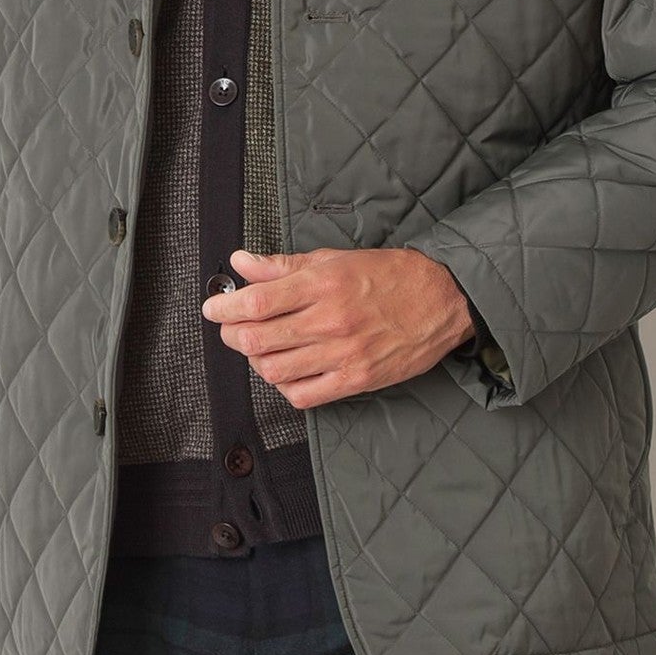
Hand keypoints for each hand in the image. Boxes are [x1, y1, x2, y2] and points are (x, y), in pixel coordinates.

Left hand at [200, 246, 475, 407]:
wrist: (441, 299)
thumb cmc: (388, 275)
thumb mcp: (333, 259)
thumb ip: (283, 265)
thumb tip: (242, 262)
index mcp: (323, 284)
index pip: (257, 302)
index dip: (225, 308)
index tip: (214, 308)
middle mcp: (330, 320)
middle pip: (257, 339)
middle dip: (233, 334)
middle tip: (232, 327)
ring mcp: (343, 354)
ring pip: (274, 370)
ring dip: (256, 360)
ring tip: (261, 347)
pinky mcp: (356, 380)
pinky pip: (303, 395)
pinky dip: (285, 386)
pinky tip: (287, 371)